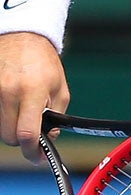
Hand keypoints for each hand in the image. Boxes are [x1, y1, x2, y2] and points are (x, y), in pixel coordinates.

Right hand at [0, 31, 66, 161]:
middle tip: (30, 130)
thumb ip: (56, 116)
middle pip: (8, 136)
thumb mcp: (60, 87)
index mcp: (33, 91)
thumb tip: (50, 139)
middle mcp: (9, 91)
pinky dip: (1, 116)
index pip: (27, 132)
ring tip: (20, 111)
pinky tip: (10, 106)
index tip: (37, 157)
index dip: (32, 151)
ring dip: (9, 127)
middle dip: (21, 139)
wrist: (22, 37)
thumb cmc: (44, 63)